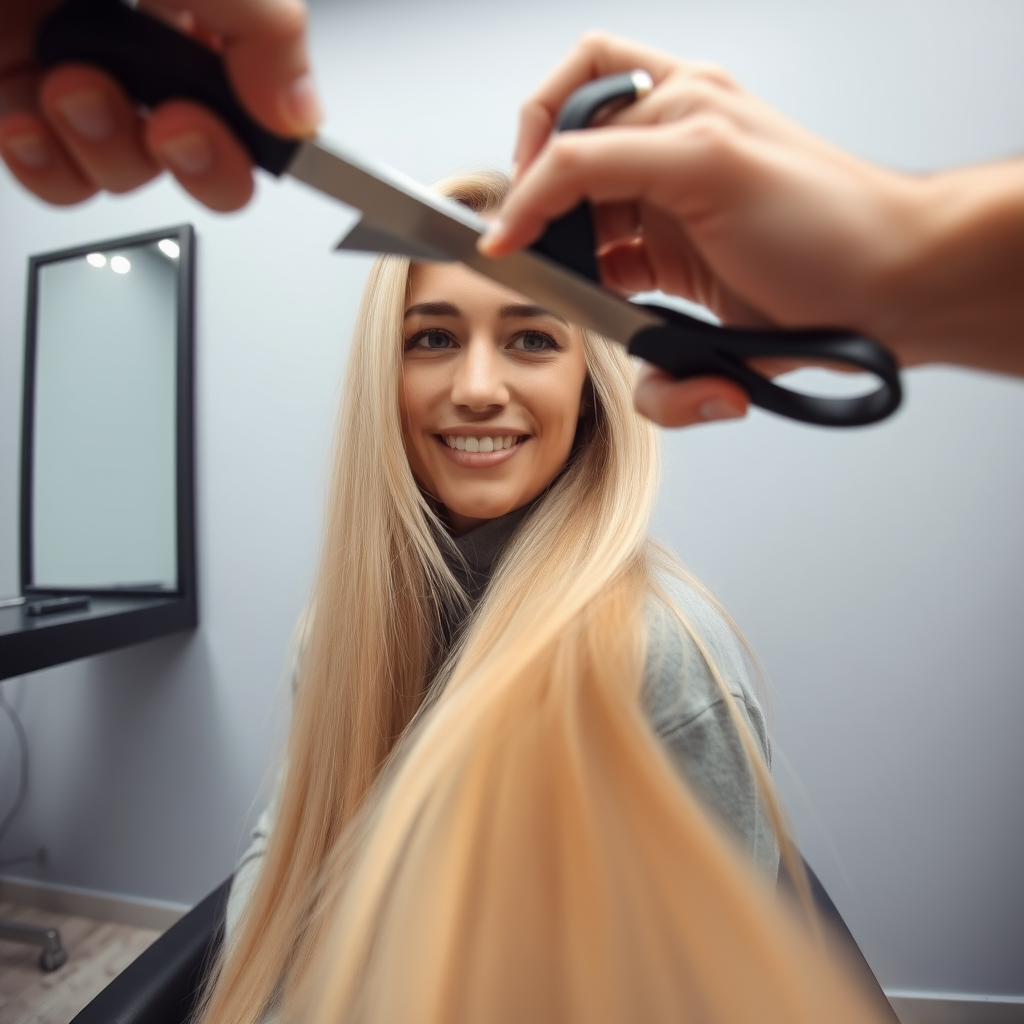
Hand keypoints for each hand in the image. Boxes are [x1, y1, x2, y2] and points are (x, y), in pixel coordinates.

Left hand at [0, 0, 320, 210]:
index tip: (259, 133)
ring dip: (102, 147)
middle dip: (189, 154)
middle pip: (194, 153)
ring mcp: (61, 60)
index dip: (261, 133)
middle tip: (170, 123)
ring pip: (119, 170)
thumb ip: (265, 25)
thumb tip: (301, 111)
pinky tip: (27, 118)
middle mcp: (131, 31)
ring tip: (69, 85)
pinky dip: (41, 162)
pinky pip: (44, 170)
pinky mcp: (0, 86)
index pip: (254, 97)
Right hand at [481, 33, 938, 427]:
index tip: (507, 234)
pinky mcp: (685, 273)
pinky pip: (626, 301)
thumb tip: (529, 201)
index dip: (524, 163)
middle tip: (541, 262)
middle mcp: (666, 155)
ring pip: (591, 247)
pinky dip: (627, 331)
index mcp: (673, 105)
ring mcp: (673, 217)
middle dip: (553, 224)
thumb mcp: (705, 163)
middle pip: (566, 178)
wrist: (896, 289)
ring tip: (601, 302)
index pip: (564, 112)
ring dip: (590, 285)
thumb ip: (601, 163)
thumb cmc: (825, 219)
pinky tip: (643, 335)